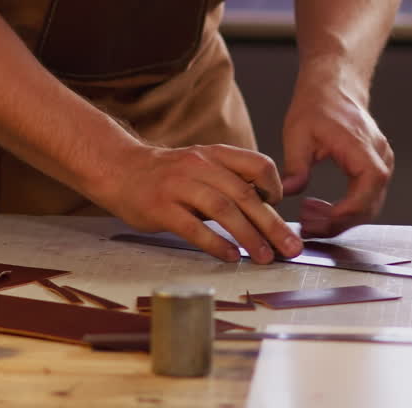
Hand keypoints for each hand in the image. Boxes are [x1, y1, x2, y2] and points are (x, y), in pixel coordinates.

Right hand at [97, 140, 302, 263]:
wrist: (121, 169)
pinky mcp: (162, 208)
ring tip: (264, 257)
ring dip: (249, 237)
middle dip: (272, 225)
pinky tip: (230, 256)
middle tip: (290, 249)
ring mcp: (180, 186)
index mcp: (214, 154)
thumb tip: (264, 208)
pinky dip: (216, 244)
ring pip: (224, 210)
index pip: (257, 163)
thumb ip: (228, 180)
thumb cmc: (167, 173)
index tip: (279, 208)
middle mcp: (200, 166)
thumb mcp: (201, 165)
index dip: (274, 187)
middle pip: (245, 195)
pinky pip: (194, 228)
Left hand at [281, 64, 392, 236]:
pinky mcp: (375, 166)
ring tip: (309, 218)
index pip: (365, 194)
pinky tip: (322, 208)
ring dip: (341, 219)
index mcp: (363, 148)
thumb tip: (287, 193)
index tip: (316, 223)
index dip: (342, 215)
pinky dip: (346, 208)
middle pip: (369, 206)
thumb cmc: (318, 103)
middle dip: (337, 223)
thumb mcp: (298, 133)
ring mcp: (380, 162)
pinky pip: (366, 196)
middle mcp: (379, 157)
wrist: (333, 84)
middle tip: (307, 226)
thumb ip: (295, 166)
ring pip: (369, 205)